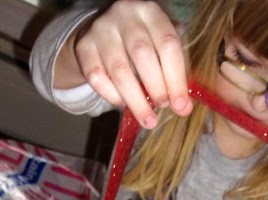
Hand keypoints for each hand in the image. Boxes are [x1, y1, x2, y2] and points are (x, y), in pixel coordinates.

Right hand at [55, 0, 192, 127]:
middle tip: (162, 107)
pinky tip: (124, 105)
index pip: (168, 44)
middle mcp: (124, 14)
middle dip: (156, 88)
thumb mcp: (163, 48)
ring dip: (136, 101)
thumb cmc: (144, 44)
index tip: (180, 107)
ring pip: (119, 71)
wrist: (105, 34)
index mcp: (150, 12)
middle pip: (142, 55)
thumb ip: (176, 73)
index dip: (176, 79)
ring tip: (148, 119)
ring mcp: (101, 29)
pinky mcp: (84, 47)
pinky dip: (113, 97)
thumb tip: (183, 108)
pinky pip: (97, 78)